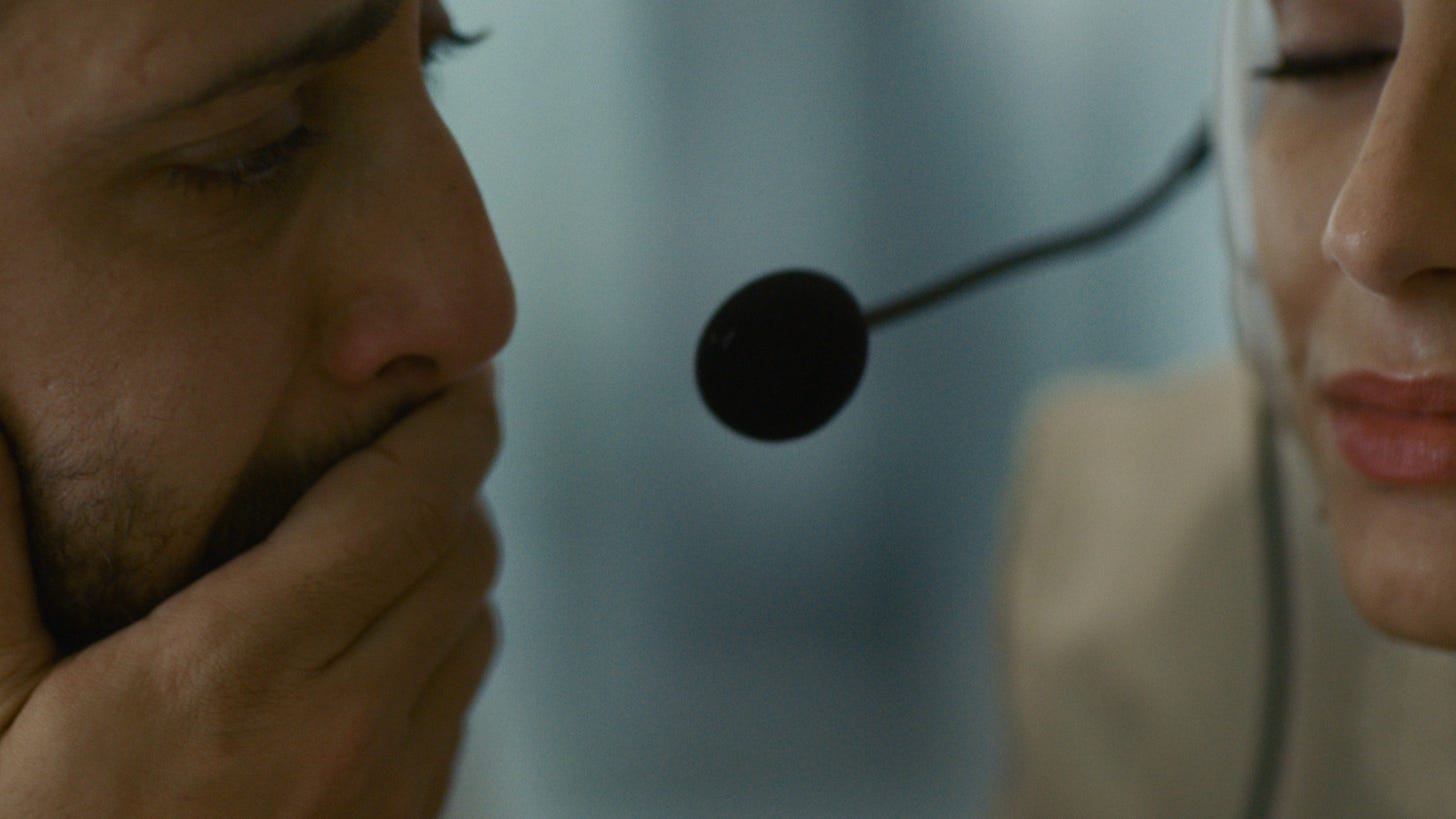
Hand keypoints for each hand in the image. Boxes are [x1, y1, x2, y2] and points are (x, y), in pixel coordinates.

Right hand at [0, 373, 500, 817]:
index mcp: (237, 675)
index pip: (402, 503)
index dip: (446, 426)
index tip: (457, 381)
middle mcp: (340, 728)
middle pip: (458, 553)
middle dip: (447, 482)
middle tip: (416, 439)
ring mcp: (384, 793)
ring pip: (473, 627)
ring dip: (449, 565)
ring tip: (398, 532)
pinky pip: (457, 710)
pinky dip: (442, 648)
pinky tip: (376, 648)